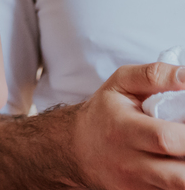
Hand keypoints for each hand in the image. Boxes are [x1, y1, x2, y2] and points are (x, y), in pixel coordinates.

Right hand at [72, 62, 184, 188]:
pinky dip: (178, 179)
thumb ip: (154, 75)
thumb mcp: (121, 83)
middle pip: (179, 177)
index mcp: (125, 129)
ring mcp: (137, 185)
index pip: (165, 139)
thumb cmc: (105, 112)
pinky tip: (175, 161)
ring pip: (176, 187)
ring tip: (181, 150)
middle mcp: (131, 163)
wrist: (78, 148)